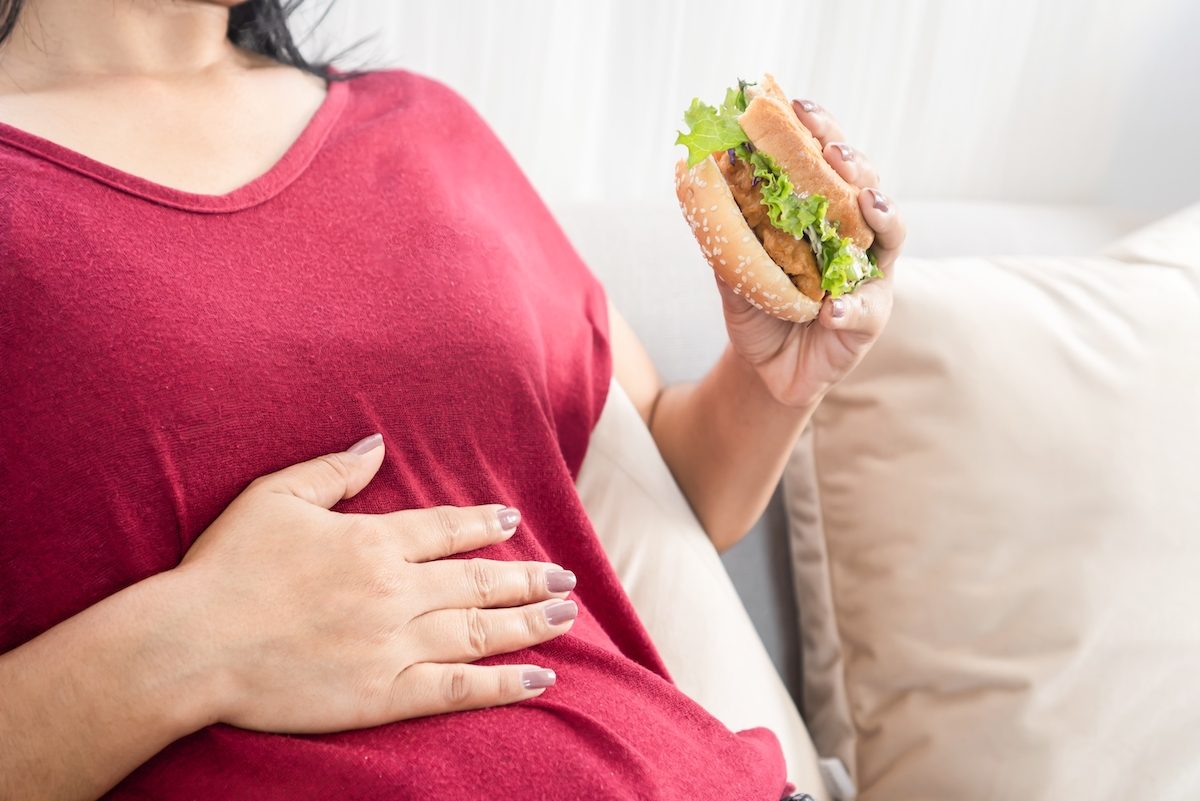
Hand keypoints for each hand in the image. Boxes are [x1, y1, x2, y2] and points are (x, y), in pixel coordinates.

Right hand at [173, 434, 575, 732]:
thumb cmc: (224, 568)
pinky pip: (459, 688)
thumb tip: (378, 444)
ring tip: (567, 616)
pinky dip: (504, 684)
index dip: (484, 524)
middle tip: (564, 578)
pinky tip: (542, 679)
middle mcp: (396, 589)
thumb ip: (333, 470)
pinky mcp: (384, 694)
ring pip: (480, 630)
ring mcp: (394, 642)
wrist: (191, 643)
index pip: (446, 529)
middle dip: (527, 578)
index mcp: (372, 541)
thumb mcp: (273, 497)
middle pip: (477, 581)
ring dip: (530, 623)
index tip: (515, 520)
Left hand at [718, 98, 906, 407]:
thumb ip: (723, 230)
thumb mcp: (731, 269)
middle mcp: (856, 236)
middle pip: (867, 185)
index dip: (818, 131)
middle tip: (833, 153)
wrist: (764, 369)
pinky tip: (830, 309)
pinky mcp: (870, 319)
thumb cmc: (758, 309)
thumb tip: (690, 174)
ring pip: (890, 235)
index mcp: (824, 213)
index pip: (826, 161)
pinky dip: (850, 307)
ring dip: (880, 213)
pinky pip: (867, 309)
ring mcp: (870, 275)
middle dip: (854, 163)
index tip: (798, 106)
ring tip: (865, 203)